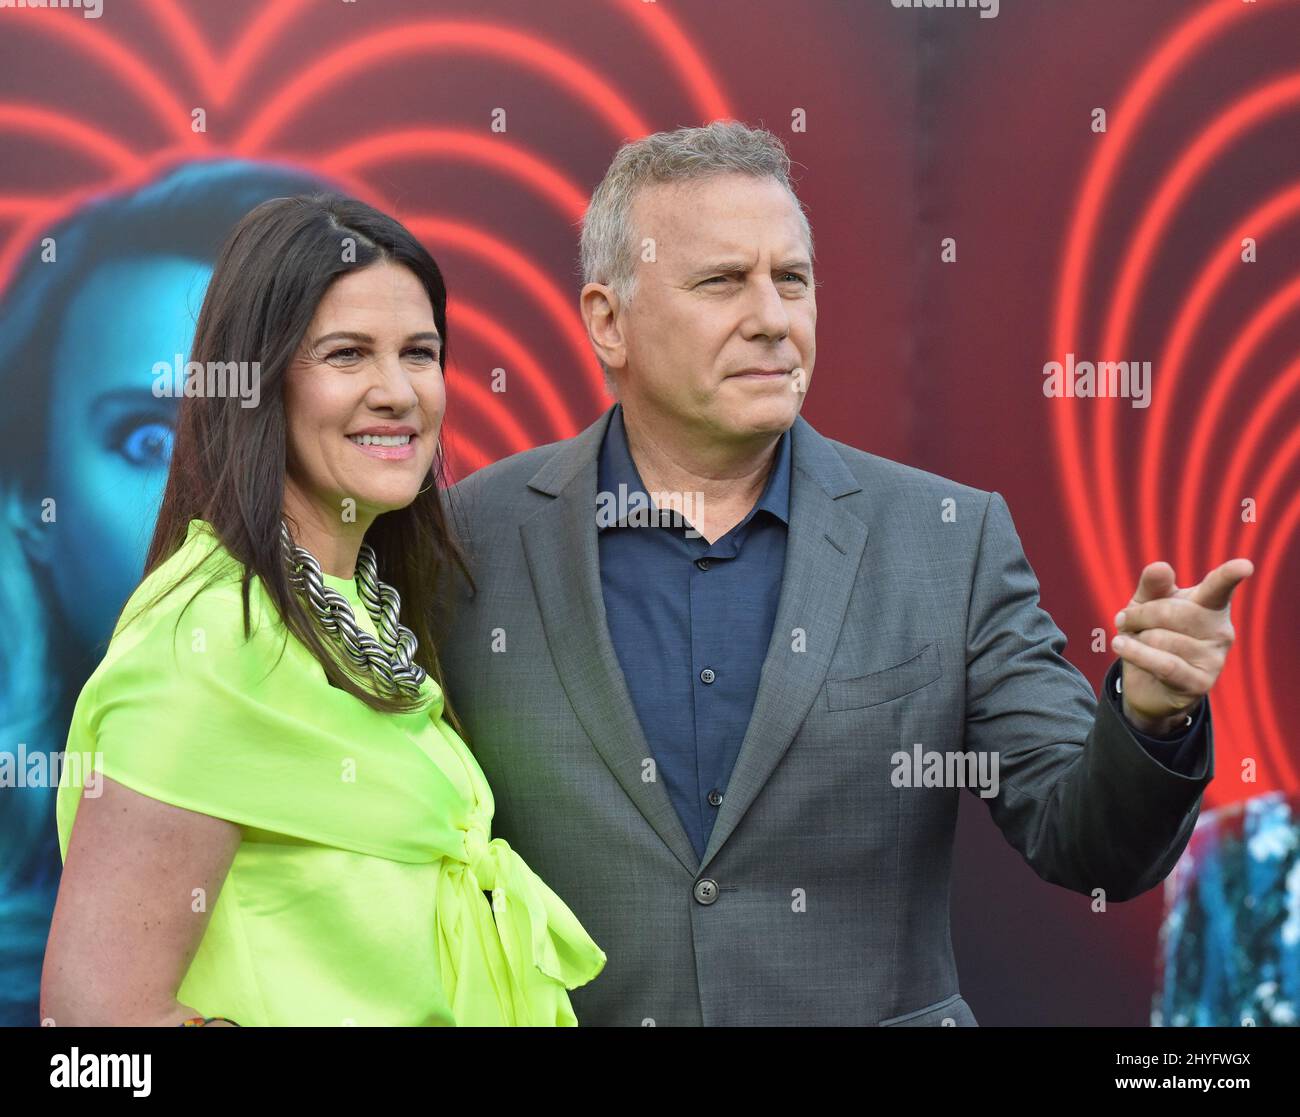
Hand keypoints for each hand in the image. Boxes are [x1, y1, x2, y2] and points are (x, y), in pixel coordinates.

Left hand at [1112, 559, 1252, 735]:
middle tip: (1126, 620)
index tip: (1244, 565)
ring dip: (1137, 639)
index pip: (1220, 586)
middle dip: (1139, 615)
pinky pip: (1163, 664)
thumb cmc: (1151, 633)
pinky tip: (1120, 646)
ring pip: (1161, 639)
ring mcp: (1215, 658)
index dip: (1230, 575)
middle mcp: (1221, 629)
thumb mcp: (1146, 604)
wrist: (1148, 683)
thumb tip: (1160, 567)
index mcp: (1211, 604)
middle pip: (1171, 612)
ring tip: (1137, 643)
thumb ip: (1152, 585)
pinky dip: (1136, 654)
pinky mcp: (1201, 682)